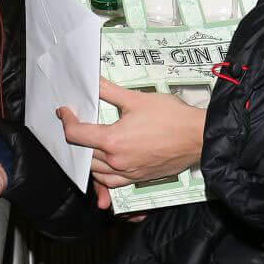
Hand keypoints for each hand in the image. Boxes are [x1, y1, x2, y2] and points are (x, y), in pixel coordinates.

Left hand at [59, 78, 205, 192]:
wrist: (198, 137)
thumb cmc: (172, 117)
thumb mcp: (137, 98)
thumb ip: (109, 91)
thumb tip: (93, 80)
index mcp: (112, 140)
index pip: (76, 134)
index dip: (67, 121)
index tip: (65, 112)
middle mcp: (117, 160)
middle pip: (84, 153)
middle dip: (77, 138)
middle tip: (77, 124)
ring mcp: (128, 172)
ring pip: (95, 171)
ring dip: (88, 159)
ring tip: (88, 145)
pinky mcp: (138, 178)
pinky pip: (112, 182)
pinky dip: (103, 176)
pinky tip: (104, 166)